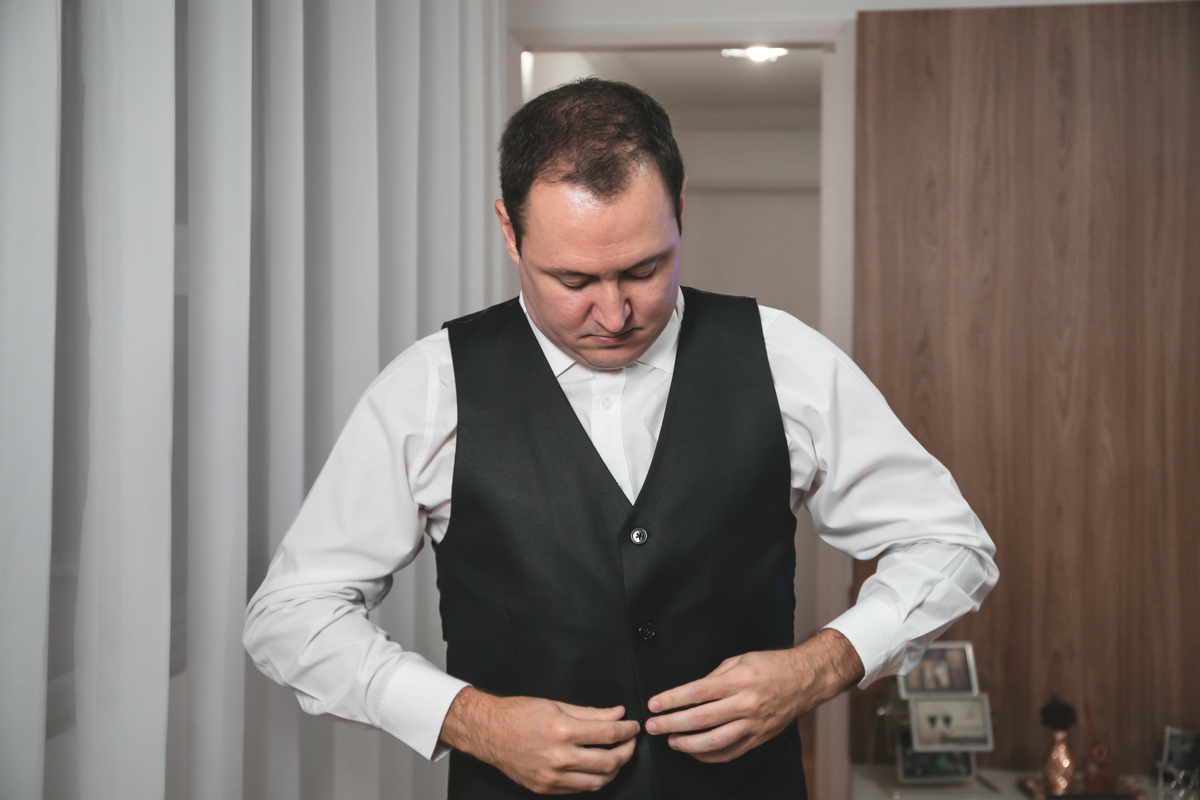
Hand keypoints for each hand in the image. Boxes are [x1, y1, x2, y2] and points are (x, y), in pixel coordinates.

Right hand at [438, 687, 639, 794]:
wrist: (489, 732)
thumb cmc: (518, 714)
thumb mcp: (556, 705)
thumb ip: (590, 712)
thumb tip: (616, 714)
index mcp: (564, 731)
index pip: (609, 733)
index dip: (628, 730)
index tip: (633, 727)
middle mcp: (560, 756)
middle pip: (609, 762)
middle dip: (627, 751)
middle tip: (630, 742)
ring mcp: (553, 776)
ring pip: (598, 781)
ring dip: (614, 770)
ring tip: (617, 757)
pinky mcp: (546, 788)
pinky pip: (579, 789)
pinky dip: (593, 779)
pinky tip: (596, 768)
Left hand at [644, 628, 864, 762]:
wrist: (805, 680)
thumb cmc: (773, 666)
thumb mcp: (740, 659)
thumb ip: (714, 676)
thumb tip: (691, 691)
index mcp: (738, 681)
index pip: (696, 692)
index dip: (671, 700)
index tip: (655, 704)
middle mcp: (745, 704)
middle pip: (701, 719)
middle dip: (671, 723)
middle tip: (653, 726)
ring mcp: (752, 724)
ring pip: (714, 742)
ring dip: (688, 744)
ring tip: (672, 741)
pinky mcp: (758, 738)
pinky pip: (730, 752)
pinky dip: (709, 756)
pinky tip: (695, 752)